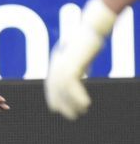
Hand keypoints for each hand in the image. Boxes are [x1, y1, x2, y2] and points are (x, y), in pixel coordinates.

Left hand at [45, 0, 115, 119]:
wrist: (92, 27)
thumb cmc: (88, 39)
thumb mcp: (79, 56)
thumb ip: (77, 66)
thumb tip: (80, 77)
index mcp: (56, 61)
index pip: (51, 84)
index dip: (53, 97)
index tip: (56, 109)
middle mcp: (56, 64)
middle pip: (54, 89)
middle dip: (61, 104)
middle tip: (71, 116)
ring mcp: (62, 64)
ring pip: (63, 90)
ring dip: (71, 103)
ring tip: (80, 112)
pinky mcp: (71, 65)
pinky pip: (72, 86)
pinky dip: (78, 97)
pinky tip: (86, 105)